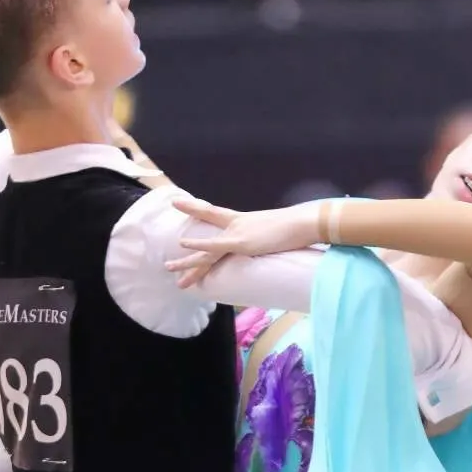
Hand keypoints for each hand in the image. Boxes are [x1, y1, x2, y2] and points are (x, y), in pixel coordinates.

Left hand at [167, 196, 322, 288]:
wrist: (303, 223)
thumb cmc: (297, 228)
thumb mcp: (278, 233)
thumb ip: (270, 238)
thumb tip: (273, 244)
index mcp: (244, 221)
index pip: (216, 214)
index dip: (199, 210)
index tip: (182, 203)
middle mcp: (237, 225)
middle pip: (206, 231)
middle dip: (187, 238)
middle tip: (171, 236)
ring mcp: (238, 233)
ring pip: (206, 250)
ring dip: (186, 261)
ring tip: (168, 268)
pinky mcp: (242, 242)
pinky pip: (216, 246)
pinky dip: (199, 245)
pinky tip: (183, 244)